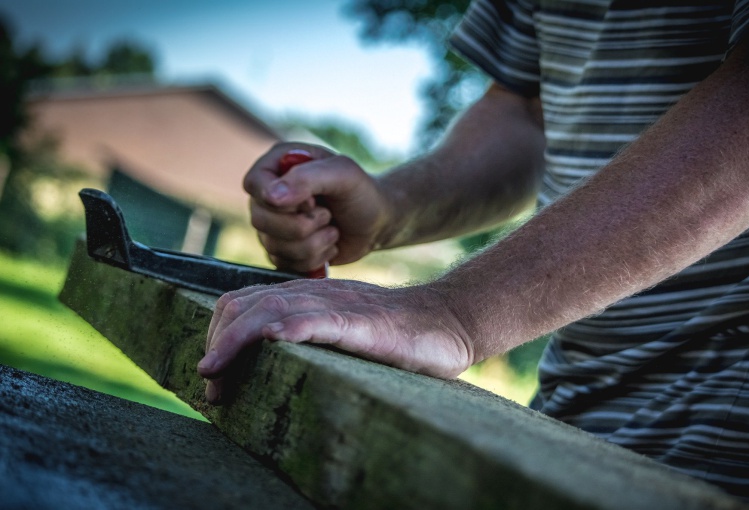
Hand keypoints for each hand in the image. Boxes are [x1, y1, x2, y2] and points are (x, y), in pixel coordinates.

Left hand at [197, 280, 472, 402]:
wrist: (448, 318)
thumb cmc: (398, 335)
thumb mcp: (343, 330)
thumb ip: (309, 333)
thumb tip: (269, 358)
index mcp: (307, 298)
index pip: (242, 302)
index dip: (218, 335)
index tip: (212, 373)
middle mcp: (316, 295)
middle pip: (245, 305)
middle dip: (217, 344)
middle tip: (211, 386)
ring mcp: (339, 306)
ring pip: (273, 310)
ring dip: (236, 342)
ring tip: (216, 373)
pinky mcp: (363, 322)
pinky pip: (320, 320)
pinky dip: (290, 328)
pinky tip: (273, 340)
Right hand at [243, 143, 393, 272]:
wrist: (377, 223)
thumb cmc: (361, 192)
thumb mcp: (342, 174)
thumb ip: (307, 178)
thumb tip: (270, 197)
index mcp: (278, 165)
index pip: (254, 184)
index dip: (281, 200)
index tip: (313, 200)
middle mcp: (268, 194)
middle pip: (260, 220)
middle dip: (303, 225)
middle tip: (328, 215)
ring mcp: (273, 225)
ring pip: (274, 246)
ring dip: (314, 242)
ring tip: (332, 229)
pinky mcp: (282, 251)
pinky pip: (284, 265)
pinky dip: (314, 258)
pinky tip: (328, 244)